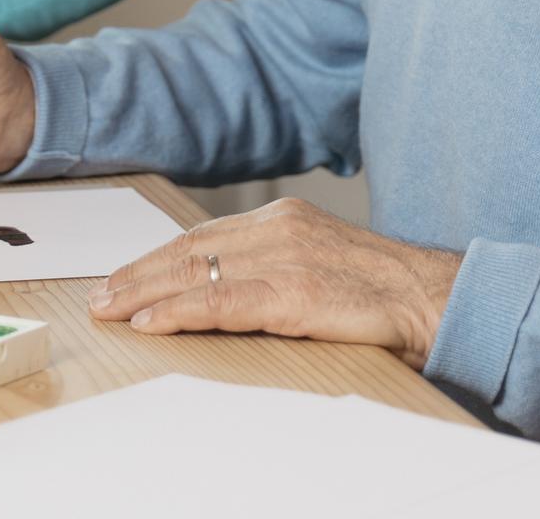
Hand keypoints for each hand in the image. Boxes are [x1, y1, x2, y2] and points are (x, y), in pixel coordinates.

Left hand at [88, 197, 460, 371]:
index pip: (201, 236)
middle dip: (138, 275)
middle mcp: (279, 228)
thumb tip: (222, 289)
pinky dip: (183, 312)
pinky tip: (153, 322)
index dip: (155, 259)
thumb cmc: (384, 293)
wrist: (440, 299)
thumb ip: (274, 267)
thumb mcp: (320, 264)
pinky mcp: (299, 294)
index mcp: (283, 218)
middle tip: (99, 297)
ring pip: (198, 272)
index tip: (120, 277)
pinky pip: (227, 302)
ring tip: (111, 310)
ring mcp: (288, 258)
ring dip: (145, 294)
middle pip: (189, 250)